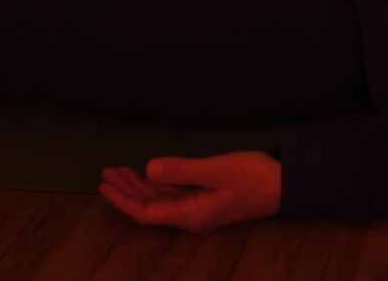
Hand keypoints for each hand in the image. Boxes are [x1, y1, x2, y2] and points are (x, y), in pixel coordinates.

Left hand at [99, 151, 281, 232]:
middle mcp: (190, 217)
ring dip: (140, 186)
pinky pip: (175, 196)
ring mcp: (199, 210)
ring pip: (161, 201)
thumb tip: (149, 169)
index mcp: (189, 213)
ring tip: (121, 172)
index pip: (146, 212)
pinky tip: (151, 174)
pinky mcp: (207, 201)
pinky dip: (158, 184)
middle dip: (126, 191)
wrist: (283, 185)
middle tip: (107, 173)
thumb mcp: (217, 169)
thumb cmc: (252, 176)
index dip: (122, 199)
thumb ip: (182, 170)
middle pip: (150, 207)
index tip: (104, 185)